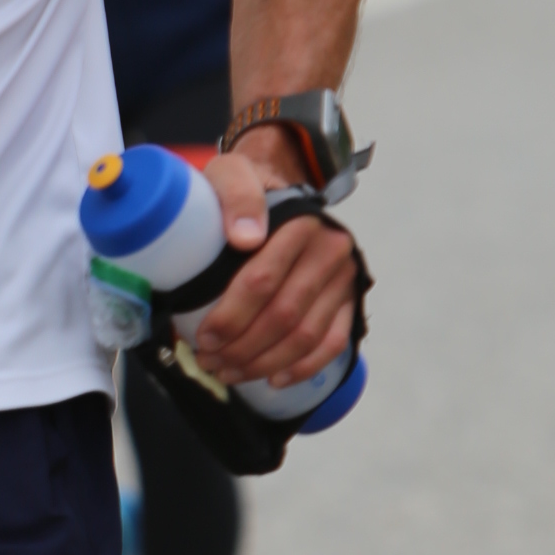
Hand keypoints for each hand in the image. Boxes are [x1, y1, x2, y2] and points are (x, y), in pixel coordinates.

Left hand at [189, 145, 363, 388]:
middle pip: (284, 314)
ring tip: (229, 373)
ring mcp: (343, 278)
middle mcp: (330, 250)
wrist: (283, 185)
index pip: (263, 280)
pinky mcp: (349, 298)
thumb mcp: (232, 174)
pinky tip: (273, 379)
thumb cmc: (248, 189)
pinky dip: (302, 367)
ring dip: (265, 363)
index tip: (204, 338)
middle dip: (243, 348)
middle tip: (210, 362)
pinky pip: (332, 343)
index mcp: (301, 223)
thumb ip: (235, 193)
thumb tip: (246, 237)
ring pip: (305, 335)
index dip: (231, 316)